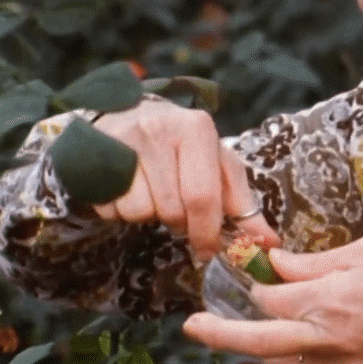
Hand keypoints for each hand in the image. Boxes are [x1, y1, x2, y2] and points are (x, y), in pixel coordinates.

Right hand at [90, 99, 279, 255]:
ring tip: (152, 192)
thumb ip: (242, 202)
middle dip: (179, 224)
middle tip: (178, 212)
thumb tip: (268, 241)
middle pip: (173, 208)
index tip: (207, 250)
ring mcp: (123, 141)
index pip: (204, 196)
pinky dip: (122, 211)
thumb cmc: (181, 145)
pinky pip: (112, 209)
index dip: (207, 232)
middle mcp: (159, 129)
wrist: (126, 114)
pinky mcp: (94, 157)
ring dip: (150, 216)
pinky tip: (129, 189)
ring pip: (141, 212)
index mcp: (196, 129)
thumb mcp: (217, 163)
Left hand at [181, 236, 362, 363]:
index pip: (267, 298)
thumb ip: (315, 261)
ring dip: (254, 353)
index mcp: (329, 299)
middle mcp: (326, 338)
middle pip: (256, 340)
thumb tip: (275, 264)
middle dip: (218, 333)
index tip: (244, 274)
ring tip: (239, 340)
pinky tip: (286, 353)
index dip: (251, 286)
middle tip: (191, 327)